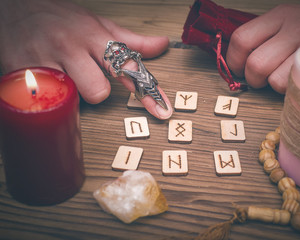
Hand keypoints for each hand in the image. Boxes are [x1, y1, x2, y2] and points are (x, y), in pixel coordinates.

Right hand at [0, 0, 171, 118]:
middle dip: (95, 91)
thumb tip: (161, 45)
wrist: (13, 8)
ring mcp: (43, 62)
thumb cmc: (58, 18)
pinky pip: (46, 100)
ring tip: (62, 75)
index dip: (146, 91)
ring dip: (71, 93)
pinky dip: (49, 95)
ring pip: (71, 98)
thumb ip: (131, 39)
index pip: (126, 66)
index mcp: (92, 36)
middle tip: (85, 77)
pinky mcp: (20, 77)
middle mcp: (69, 48)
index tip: (160, 109)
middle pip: (98, 92)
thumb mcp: (97, 24)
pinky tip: (44, 81)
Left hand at [226, 3, 299, 93]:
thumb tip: (240, 60)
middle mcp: (294, 28)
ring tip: (283, 80)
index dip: (234, 61)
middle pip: (255, 64)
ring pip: (274, 79)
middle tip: (260, 80)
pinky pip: (295, 87)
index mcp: (281, 15)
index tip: (237, 70)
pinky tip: (298, 82)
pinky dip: (292, 91)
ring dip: (274, 87)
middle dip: (253, 79)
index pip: (241, 39)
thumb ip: (267, 35)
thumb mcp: (292, 20)